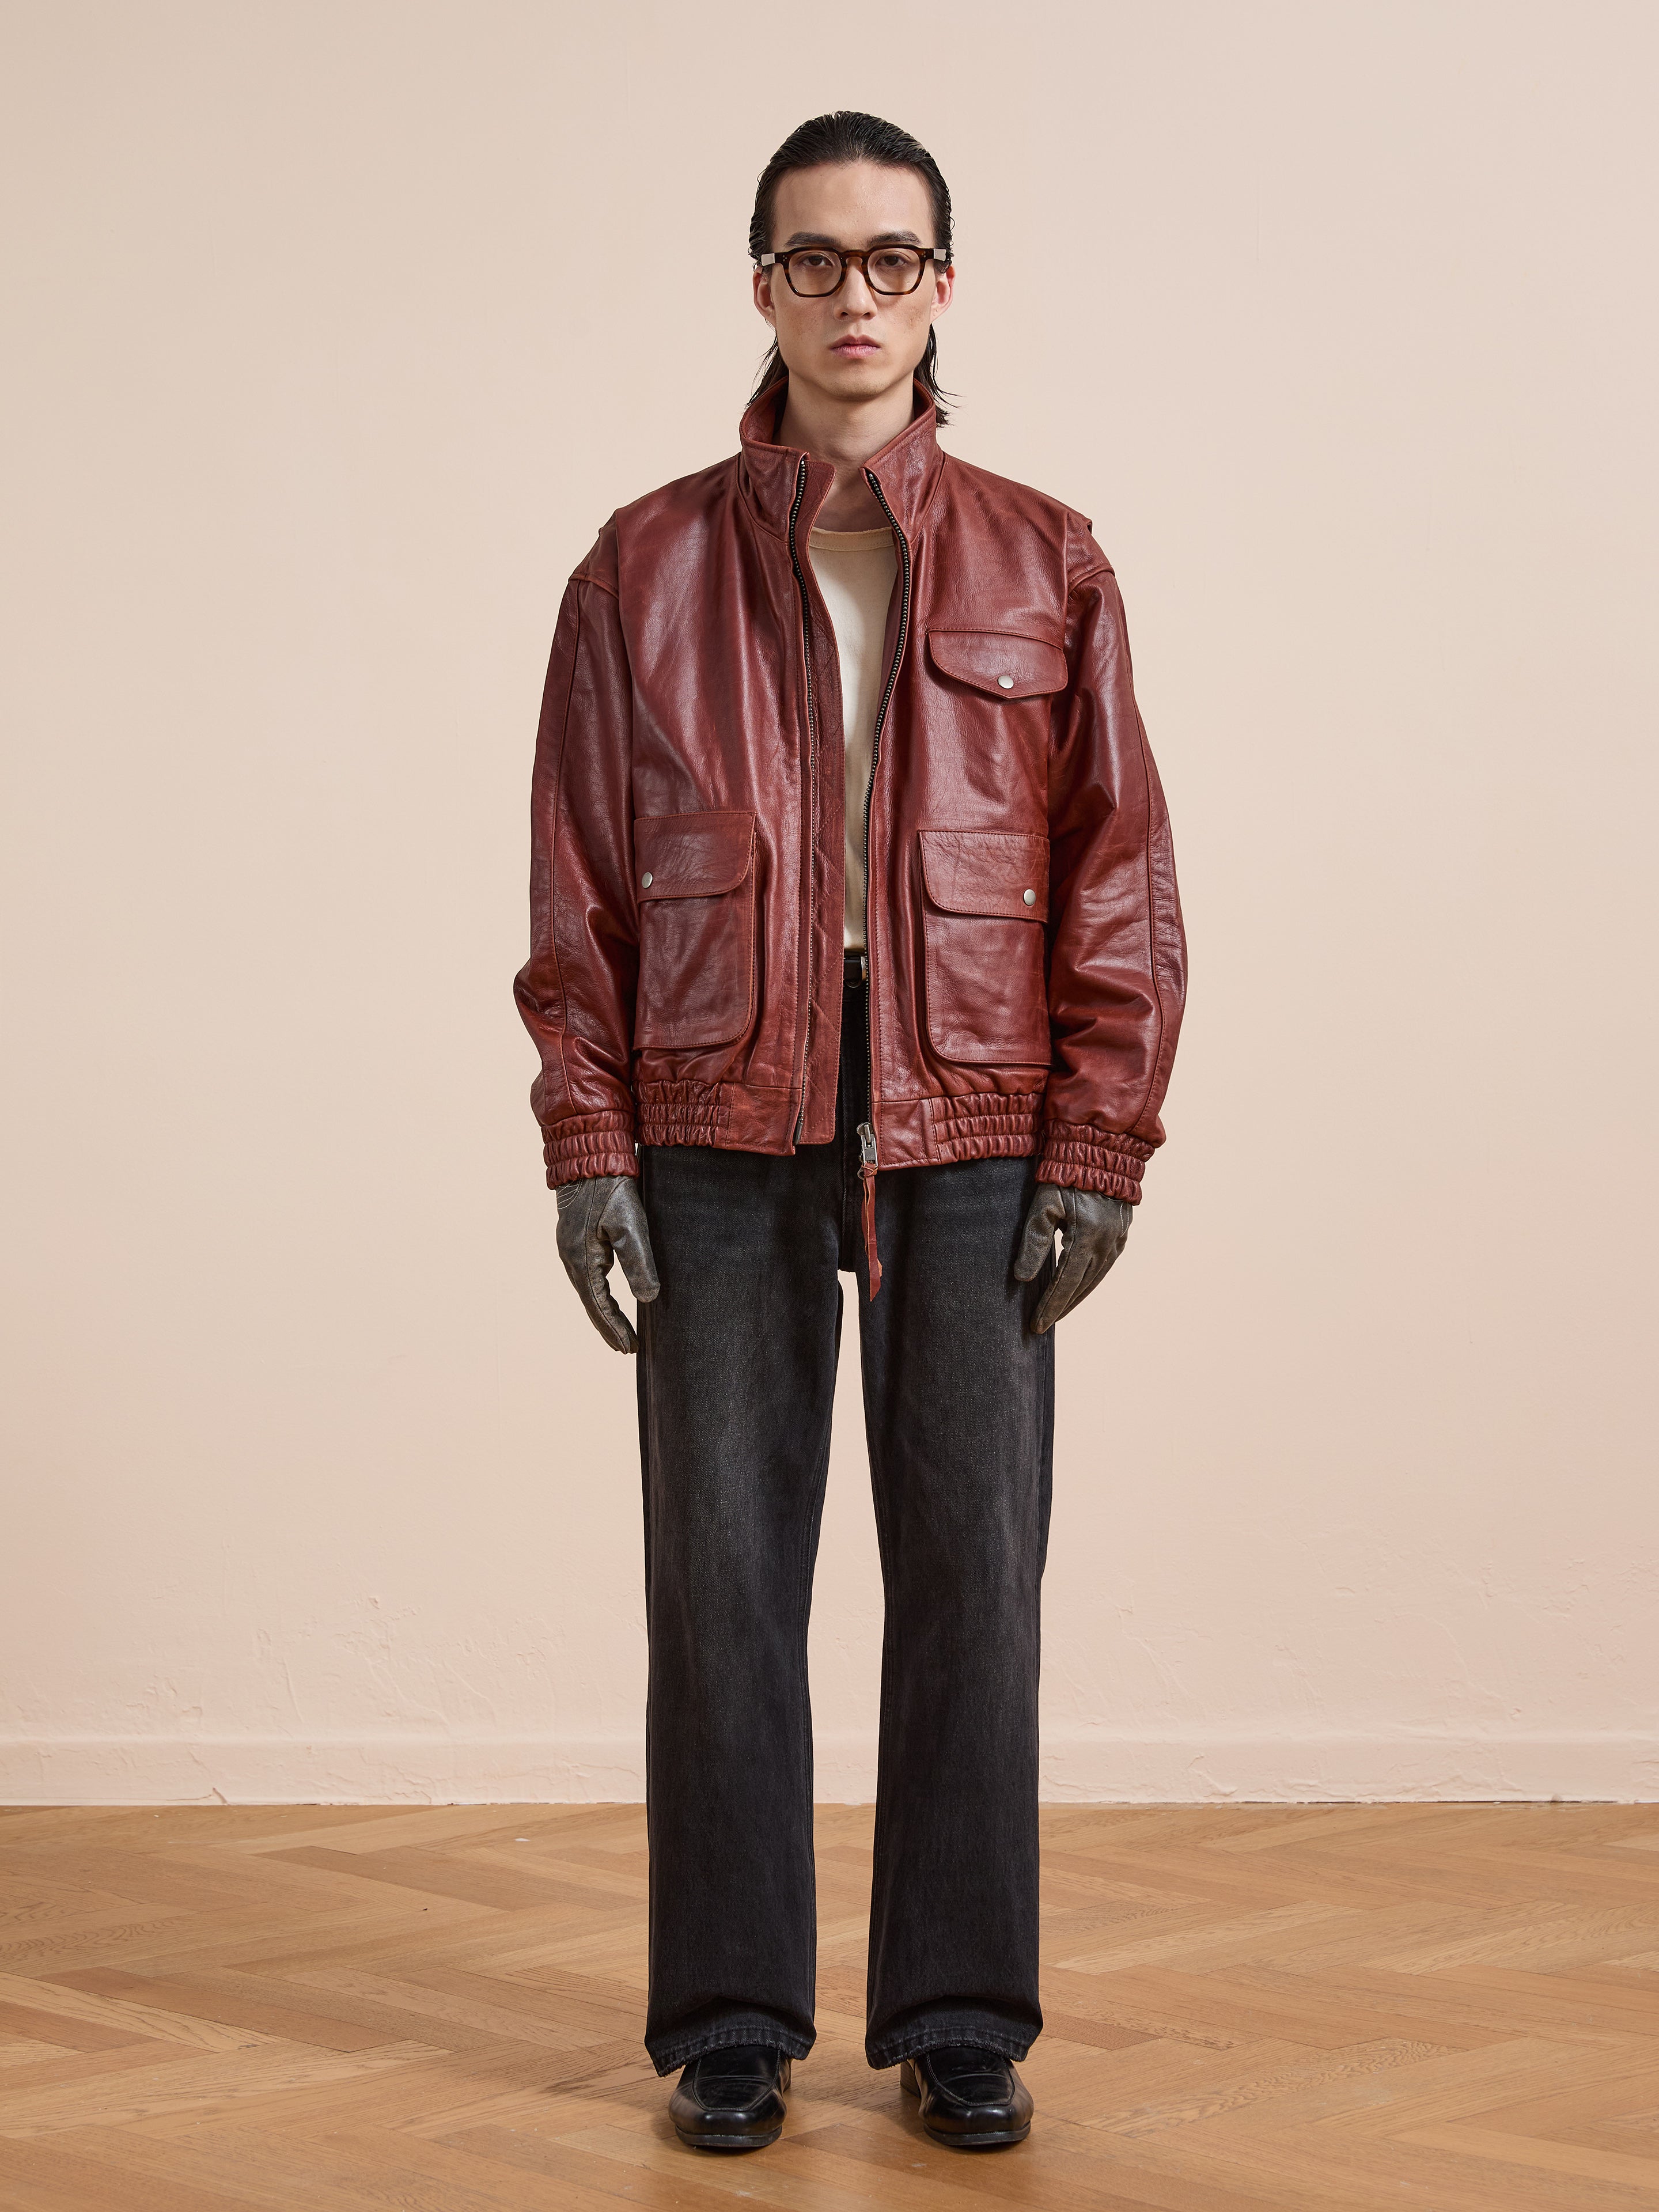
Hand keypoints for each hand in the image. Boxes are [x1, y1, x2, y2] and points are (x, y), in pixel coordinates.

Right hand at [555, 1174, 659, 1352]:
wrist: (590, 1157)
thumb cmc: (612, 1189)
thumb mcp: (630, 1225)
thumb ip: (638, 1262)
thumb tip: (648, 1299)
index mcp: (582, 1259)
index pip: (600, 1305)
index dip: (615, 1328)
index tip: (630, 1348)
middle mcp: (571, 1258)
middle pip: (591, 1303)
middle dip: (608, 1327)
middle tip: (627, 1348)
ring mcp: (571, 1248)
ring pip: (589, 1290)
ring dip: (604, 1312)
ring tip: (620, 1331)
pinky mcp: (575, 1238)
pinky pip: (588, 1276)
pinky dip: (600, 1293)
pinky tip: (608, 1297)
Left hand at [1013, 1182, 1132, 1333]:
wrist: (1101, 1152)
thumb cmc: (1065, 1175)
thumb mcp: (1044, 1205)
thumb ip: (1033, 1242)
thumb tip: (1023, 1278)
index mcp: (1087, 1236)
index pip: (1065, 1283)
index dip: (1050, 1306)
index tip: (1036, 1325)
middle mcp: (1107, 1242)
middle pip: (1081, 1286)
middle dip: (1061, 1307)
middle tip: (1042, 1325)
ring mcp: (1118, 1239)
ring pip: (1096, 1279)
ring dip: (1076, 1297)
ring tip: (1058, 1311)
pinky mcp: (1122, 1233)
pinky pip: (1105, 1265)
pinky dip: (1090, 1281)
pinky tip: (1078, 1288)